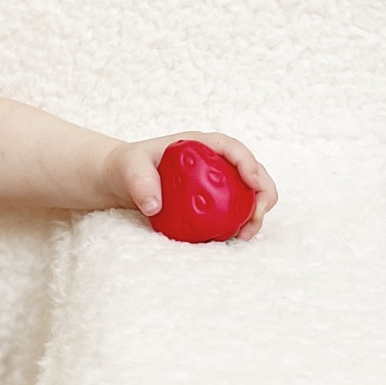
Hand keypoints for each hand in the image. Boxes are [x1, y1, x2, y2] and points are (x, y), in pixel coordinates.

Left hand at [110, 132, 278, 240]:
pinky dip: (237, 224)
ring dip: (255, 214)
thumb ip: (141, 182)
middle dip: (263, 194)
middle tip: (255, 217)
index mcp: (201, 145)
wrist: (122, 180)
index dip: (248, 163)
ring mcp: (217, 183)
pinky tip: (230, 239)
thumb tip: (154, 206)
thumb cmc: (129, 166)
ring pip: (248, 195)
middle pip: (252, 173)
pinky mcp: (212, 202)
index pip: (232, 148)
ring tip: (244, 235)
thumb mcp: (130, 168)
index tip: (251, 182)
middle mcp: (215, 162)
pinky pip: (231, 212)